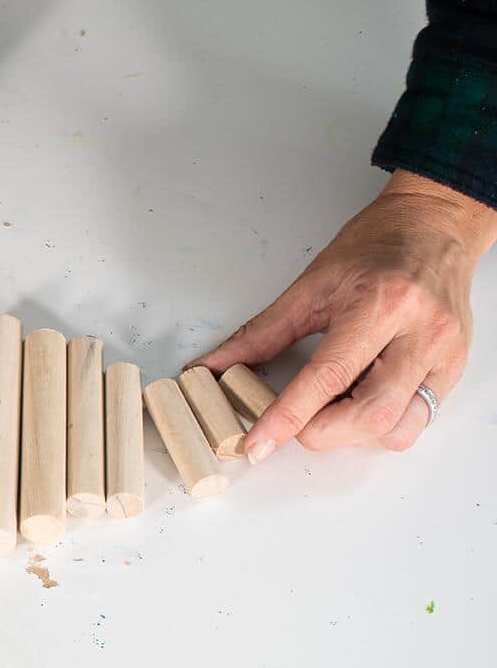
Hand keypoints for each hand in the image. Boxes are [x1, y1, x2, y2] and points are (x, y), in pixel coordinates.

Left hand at [198, 170, 496, 459]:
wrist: (434, 225)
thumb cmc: (376, 246)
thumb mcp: (311, 285)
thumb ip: (261, 333)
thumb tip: (214, 366)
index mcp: (383, 304)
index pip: (329, 375)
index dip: (288, 416)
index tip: (258, 442)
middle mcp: (422, 333)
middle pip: (372, 414)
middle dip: (322, 432)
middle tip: (294, 422)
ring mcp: (444, 355)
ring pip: (399, 429)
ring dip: (353, 434)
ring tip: (332, 407)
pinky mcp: (453, 370)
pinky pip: (417, 420)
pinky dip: (378, 425)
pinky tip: (358, 400)